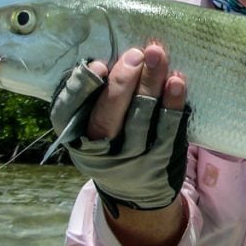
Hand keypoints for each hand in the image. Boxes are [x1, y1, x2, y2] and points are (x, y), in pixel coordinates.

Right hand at [50, 44, 188, 215]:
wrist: (133, 191)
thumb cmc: (107, 139)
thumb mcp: (87, 122)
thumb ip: (92, 94)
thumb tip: (108, 59)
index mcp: (74, 133)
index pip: (69, 109)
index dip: (83, 87)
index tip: (99, 65)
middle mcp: (99, 149)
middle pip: (108, 115)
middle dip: (123, 82)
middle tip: (137, 54)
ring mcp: (130, 157)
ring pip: (140, 118)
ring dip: (151, 84)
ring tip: (158, 56)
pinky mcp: (159, 159)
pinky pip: (167, 130)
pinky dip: (173, 104)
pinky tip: (176, 81)